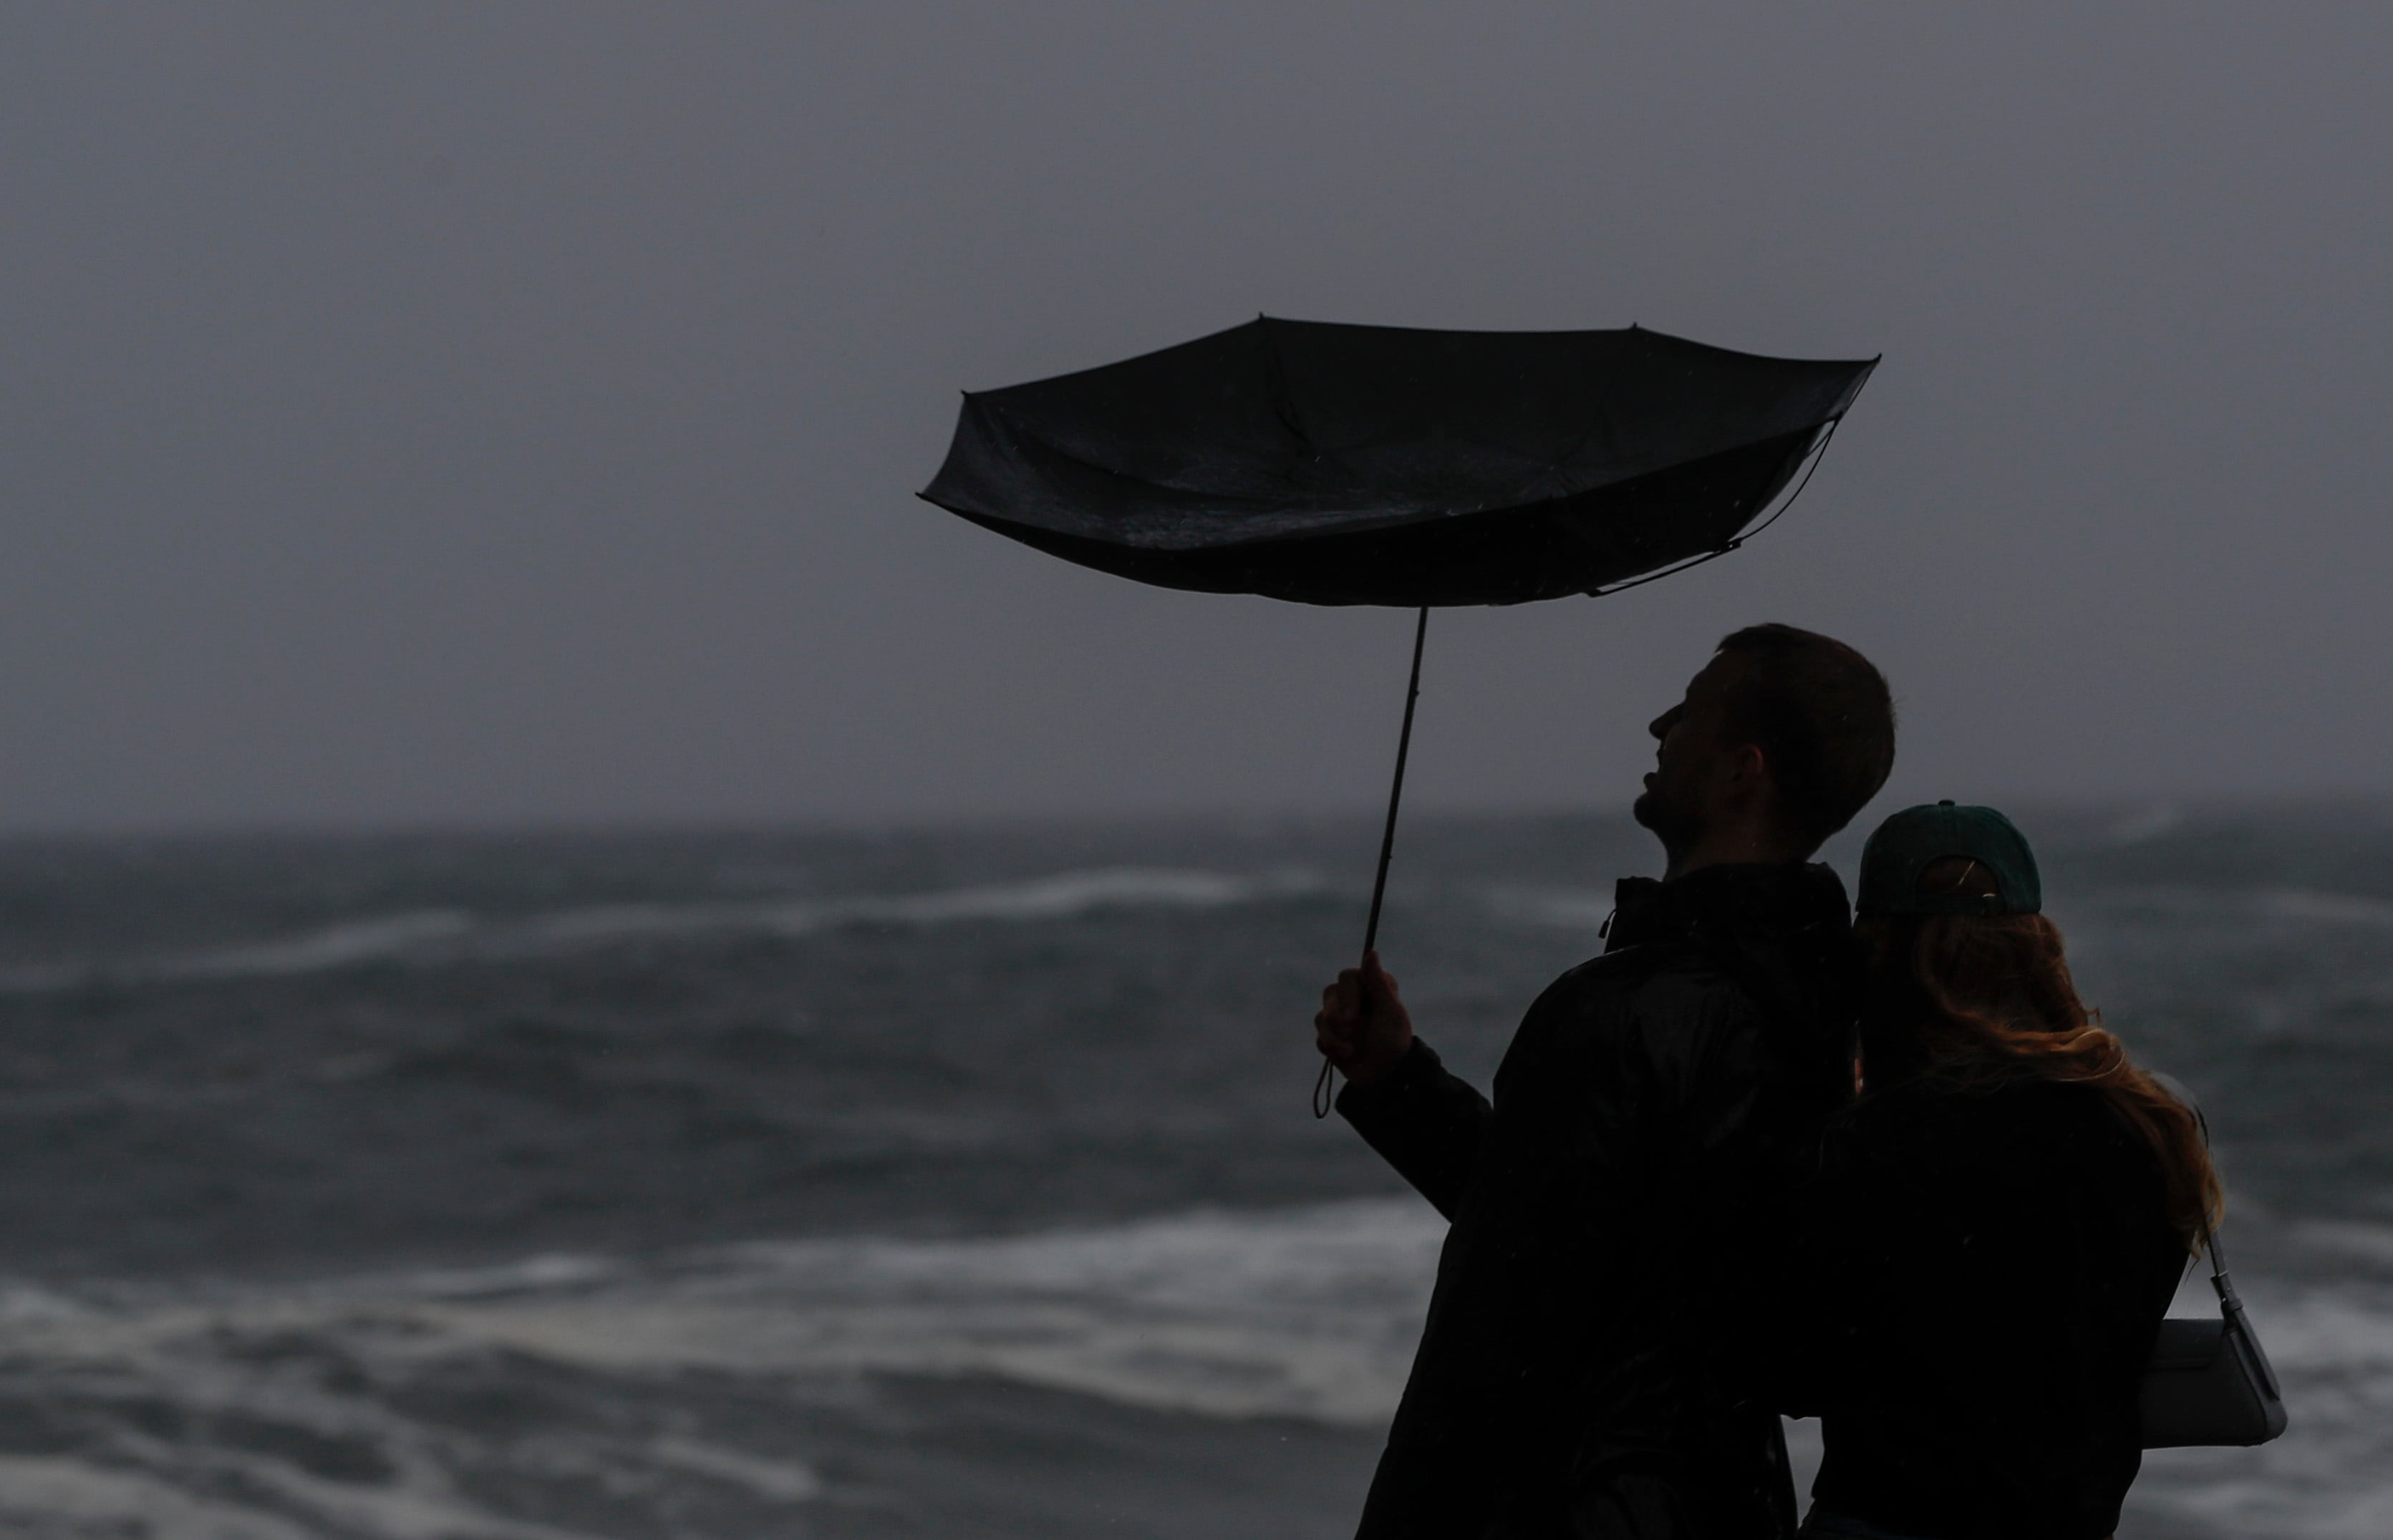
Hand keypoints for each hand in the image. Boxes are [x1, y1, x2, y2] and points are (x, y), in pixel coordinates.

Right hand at [1314, 950, 1414, 1087]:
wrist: (1386, 1075)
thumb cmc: (1394, 1040)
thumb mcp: (1391, 1012)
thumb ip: (1379, 982)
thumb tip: (1371, 953)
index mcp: (1370, 988)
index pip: (1347, 976)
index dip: (1348, 995)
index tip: (1355, 1015)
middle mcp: (1352, 999)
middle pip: (1329, 993)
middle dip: (1339, 1016)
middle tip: (1352, 1030)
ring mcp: (1339, 1018)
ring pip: (1321, 1017)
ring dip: (1334, 1037)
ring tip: (1350, 1050)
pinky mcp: (1330, 1038)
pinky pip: (1319, 1037)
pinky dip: (1331, 1048)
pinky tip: (1347, 1055)